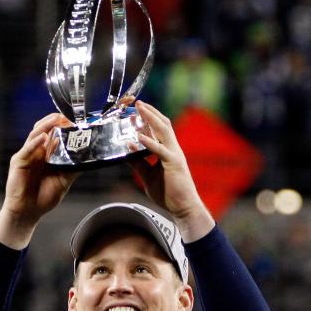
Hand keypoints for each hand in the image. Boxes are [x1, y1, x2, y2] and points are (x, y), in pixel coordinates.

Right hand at [0, 113, 77, 248]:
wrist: (28, 212)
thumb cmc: (43, 196)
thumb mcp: (64, 180)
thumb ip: (74, 169)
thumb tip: (91, 160)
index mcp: (46, 153)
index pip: (53, 133)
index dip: (63, 125)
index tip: (76, 120)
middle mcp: (36, 151)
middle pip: (44, 129)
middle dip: (55, 121)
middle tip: (68, 116)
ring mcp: (26, 155)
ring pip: (35, 135)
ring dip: (46, 126)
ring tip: (57, 119)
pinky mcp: (18, 162)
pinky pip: (26, 149)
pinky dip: (35, 143)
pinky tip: (43, 137)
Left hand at [131, 100, 213, 241]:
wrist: (183, 208)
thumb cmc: (169, 193)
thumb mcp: (148, 176)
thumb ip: (138, 163)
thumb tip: (127, 151)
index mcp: (168, 151)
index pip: (159, 129)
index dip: (149, 118)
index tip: (136, 110)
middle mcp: (173, 150)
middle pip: (163, 124)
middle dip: (150, 112)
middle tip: (137, 102)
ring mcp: (175, 155)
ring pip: (164, 131)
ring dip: (151, 118)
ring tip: (139, 109)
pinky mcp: (174, 164)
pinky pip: (160, 150)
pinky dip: (149, 142)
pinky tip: (138, 136)